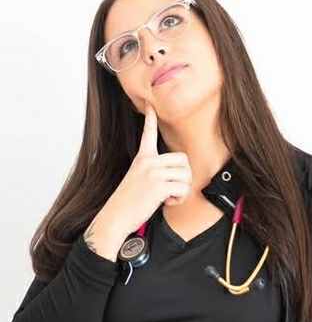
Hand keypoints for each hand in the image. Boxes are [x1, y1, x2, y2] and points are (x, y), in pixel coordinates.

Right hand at [98, 100, 192, 236]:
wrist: (115, 216)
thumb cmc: (127, 202)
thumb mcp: (138, 179)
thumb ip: (154, 171)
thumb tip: (174, 173)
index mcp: (142, 158)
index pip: (148, 133)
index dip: (150, 118)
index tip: (150, 104)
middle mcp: (148, 162)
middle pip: (183, 159)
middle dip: (183, 176)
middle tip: (172, 187)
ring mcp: (153, 173)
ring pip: (186, 175)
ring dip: (181, 190)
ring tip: (167, 196)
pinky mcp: (159, 186)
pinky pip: (183, 189)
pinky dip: (179, 199)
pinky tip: (167, 202)